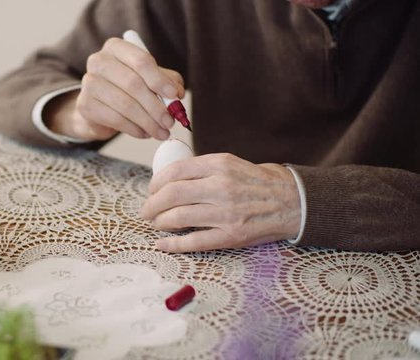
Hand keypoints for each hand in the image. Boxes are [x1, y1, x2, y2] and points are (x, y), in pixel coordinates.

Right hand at [45, 38, 185, 141]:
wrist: (99, 107)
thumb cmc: (128, 89)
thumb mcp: (151, 79)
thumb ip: (167, 82)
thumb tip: (177, 95)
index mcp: (116, 48)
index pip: (141, 60)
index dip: (160, 80)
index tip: (175, 96)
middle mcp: (99, 61)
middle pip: (133, 84)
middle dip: (156, 106)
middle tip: (170, 122)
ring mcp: (89, 83)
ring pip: (125, 104)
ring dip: (147, 121)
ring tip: (161, 132)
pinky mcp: (85, 105)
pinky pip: (115, 119)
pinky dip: (134, 129)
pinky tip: (144, 133)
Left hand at [140, 153, 300, 251]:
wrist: (292, 201)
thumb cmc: (255, 182)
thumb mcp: (230, 163)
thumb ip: (201, 168)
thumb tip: (165, 178)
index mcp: (219, 165)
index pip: (174, 171)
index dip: (155, 183)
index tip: (151, 190)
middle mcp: (222, 187)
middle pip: (171, 195)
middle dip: (151, 205)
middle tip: (146, 211)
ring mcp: (227, 213)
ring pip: (179, 217)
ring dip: (160, 222)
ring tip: (156, 223)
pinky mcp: (231, 235)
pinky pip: (194, 241)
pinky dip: (173, 243)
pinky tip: (162, 243)